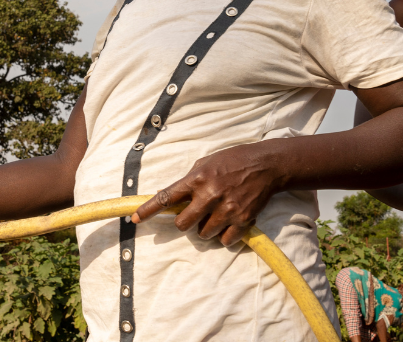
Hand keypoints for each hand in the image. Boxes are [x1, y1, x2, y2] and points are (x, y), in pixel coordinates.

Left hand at [131, 144, 284, 246]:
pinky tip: (229, 223)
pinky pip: (224, 240)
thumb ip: (190, 179)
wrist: (267, 165)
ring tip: (216, 215)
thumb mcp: (207, 162)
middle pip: (183, 224)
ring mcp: (227, 209)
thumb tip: (172, 195)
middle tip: (195, 215)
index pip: (167, 197)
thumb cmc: (234, 160)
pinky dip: (224, 236)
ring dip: (206, 228)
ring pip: (203, 234)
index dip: (149, 210)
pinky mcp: (242, 220)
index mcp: (197, 178)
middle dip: (186, 222)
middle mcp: (210, 194)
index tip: (135, 219)